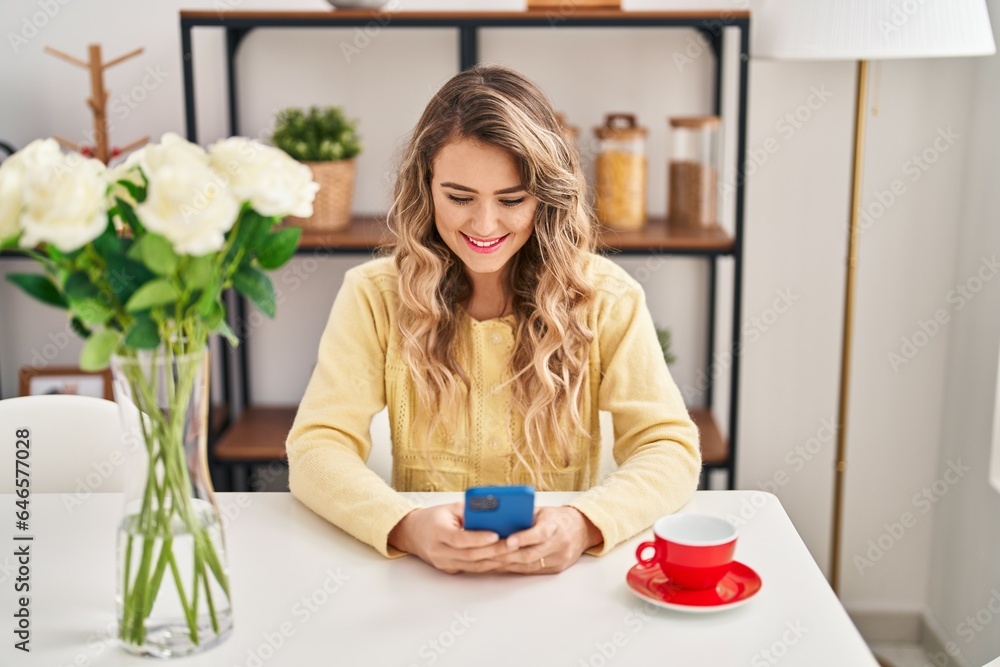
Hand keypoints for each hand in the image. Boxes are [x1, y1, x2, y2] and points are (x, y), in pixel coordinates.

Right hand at [387, 502, 514, 573]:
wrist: (412, 533)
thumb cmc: (434, 518)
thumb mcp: (449, 508)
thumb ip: (470, 511)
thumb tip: (495, 512)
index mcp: (437, 532)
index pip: (459, 538)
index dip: (478, 538)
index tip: (496, 534)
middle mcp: (439, 551)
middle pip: (470, 555)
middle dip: (494, 550)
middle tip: (513, 544)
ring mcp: (444, 563)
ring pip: (474, 566)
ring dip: (495, 560)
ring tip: (513, 553)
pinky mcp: (450, 570)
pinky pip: (472, 569)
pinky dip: (489, 565)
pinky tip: (503, 560)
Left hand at [493, 506, 602, 574]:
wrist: (581, 530)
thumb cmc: (556, 518)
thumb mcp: (541, 511)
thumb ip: (523, 515)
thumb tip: (497, 519)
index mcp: (555, 525)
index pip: (540, 533)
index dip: (523, 538)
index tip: (508, 540)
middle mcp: (559, 544)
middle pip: (530, 554)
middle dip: (506, 554)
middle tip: (485, 553)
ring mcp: (558, 559)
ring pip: (527, 565)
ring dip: (505, 564)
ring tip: (486, 561)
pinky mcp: (554, 569)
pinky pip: (529, 571)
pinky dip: (512, 568)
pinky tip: (498, 566)